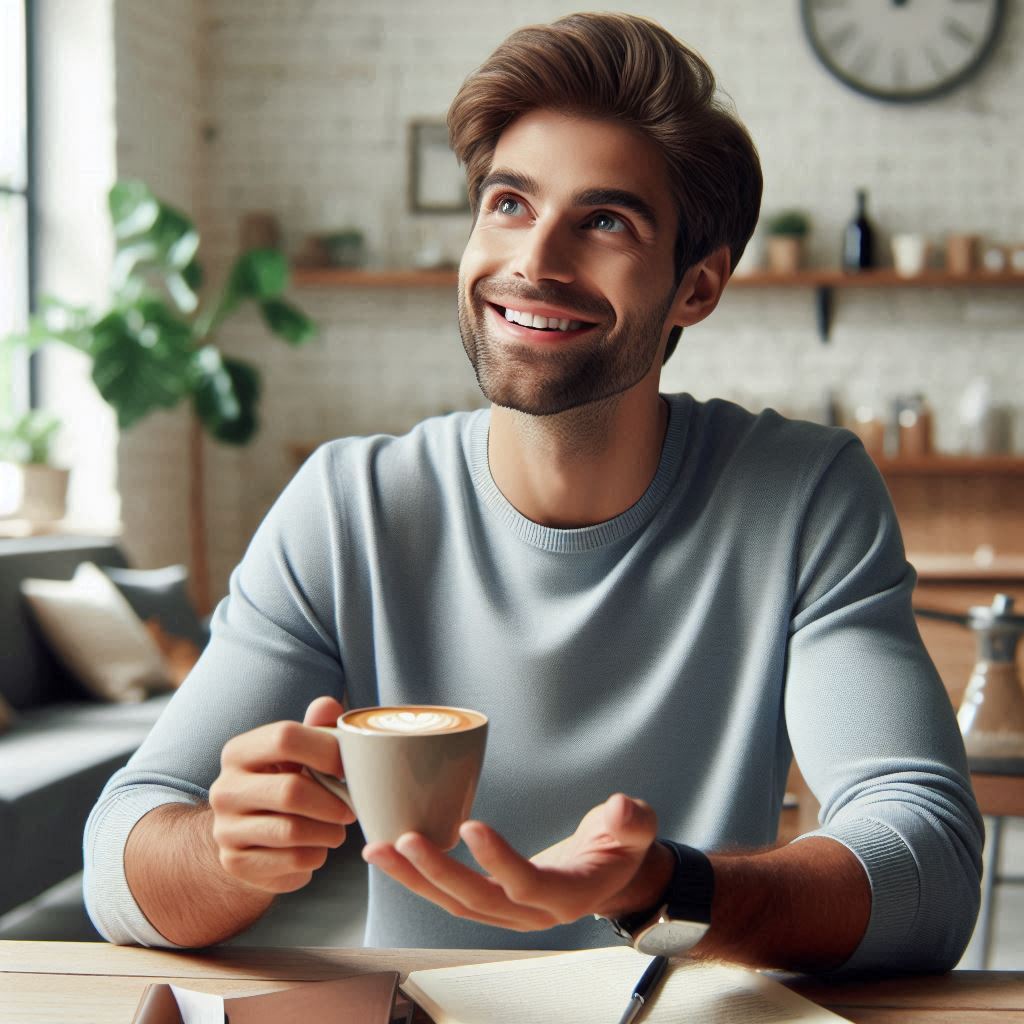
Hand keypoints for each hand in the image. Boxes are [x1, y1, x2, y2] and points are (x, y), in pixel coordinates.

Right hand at [208, 696, 356, 893]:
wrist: (247, 834)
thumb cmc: (283, 782)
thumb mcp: (296, 753)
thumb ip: (315, 728)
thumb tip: (328, 705)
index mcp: (239, 751)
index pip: (285, 737)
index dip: (326, 750)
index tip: (348, 768)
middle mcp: (224, 789)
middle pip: (291, 791)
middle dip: (332, 802)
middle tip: (350, 809)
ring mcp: (225, 829)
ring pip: (293, 832)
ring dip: (328, 833)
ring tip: (337, 829)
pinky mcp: (236, 864)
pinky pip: (292, 862)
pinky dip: (316, 856)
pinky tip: (316, 848)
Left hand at [362, 792, 670, 930]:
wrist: (612, 873)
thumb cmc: (621, 848)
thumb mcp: (637, 829)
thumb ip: (632, 820)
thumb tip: (622, 808)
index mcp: (567, 895)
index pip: (527, 884)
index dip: (498, 860)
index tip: (470, 826)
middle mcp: (531, 913)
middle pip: (478, 901)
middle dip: (437, 872)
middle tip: (405, 839)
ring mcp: (509, 912)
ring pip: (454, 902)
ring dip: (414, 878)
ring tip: (379, 849)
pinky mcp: (492, 901)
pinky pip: (449, 894)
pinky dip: (418, 877)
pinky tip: (391, 854)